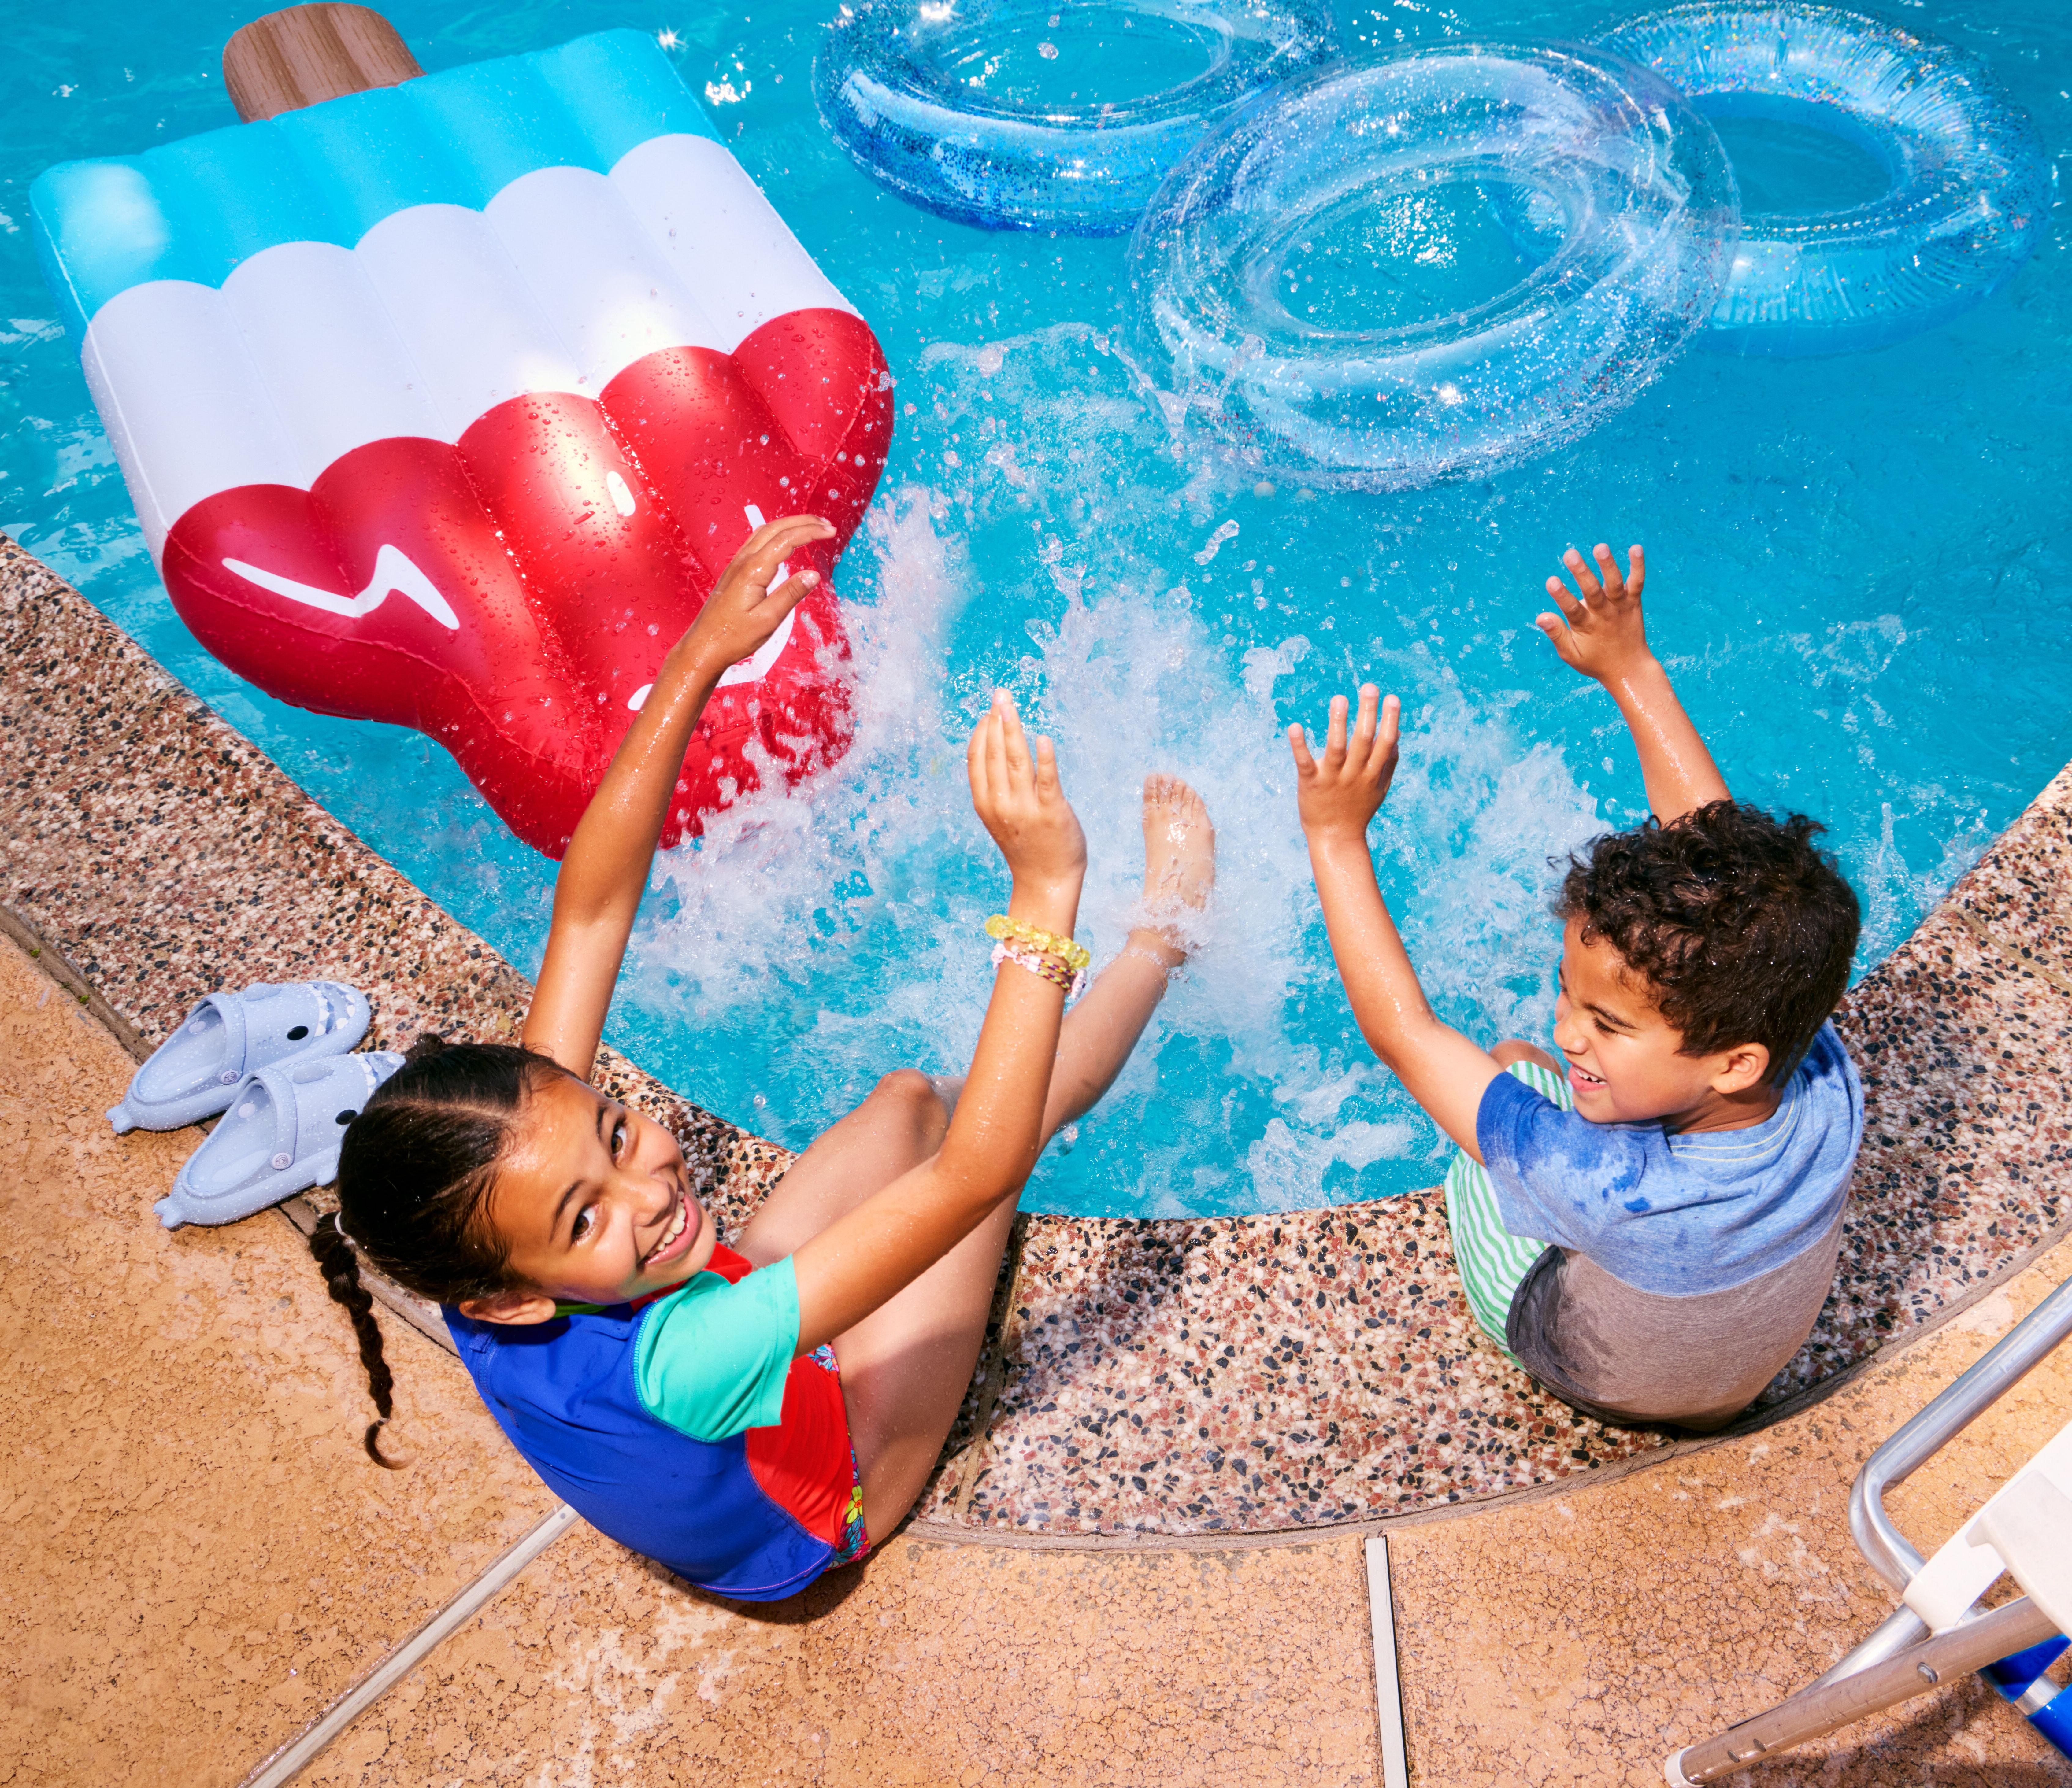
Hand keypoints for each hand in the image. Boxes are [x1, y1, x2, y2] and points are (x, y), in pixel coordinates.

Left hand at [680, 513, 836, 678]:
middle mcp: (743, 562)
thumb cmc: (733, 637)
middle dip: (803, 522)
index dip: (811, 532)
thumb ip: (791, 594)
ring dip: (789, 525)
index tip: (830, 532)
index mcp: (753, 571)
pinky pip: (756, 542)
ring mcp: (737, 565)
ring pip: (765, 532)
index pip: (787, 540)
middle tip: (826, 524)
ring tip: (810, 527)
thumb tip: (813, 575)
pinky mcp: (735, 571)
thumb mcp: (768, 620)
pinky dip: (776, 534)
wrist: (704, 646)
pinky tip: (784, 540)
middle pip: (776, 528)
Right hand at [967, 690, 1085, 901]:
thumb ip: (995, 788)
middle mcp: (1002, 804)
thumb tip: (994, 749)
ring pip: (1016, 761)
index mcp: (986, 804)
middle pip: (994, 754)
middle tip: (1000, 694)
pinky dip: (1044, 759)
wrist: (1047, 881)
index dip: (981, 732)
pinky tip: (1042, 738)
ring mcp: (1026, 808)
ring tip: (1010, 705)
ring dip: (1012, 729)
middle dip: (996, 720)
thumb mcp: (1001, 817)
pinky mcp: (1053, 812)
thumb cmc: (1027, 845)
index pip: (977, 759)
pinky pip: (1047, 781)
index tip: (988, 711)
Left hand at [1289, 685, 1400, 842]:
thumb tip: (1397, 735)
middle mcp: (1354, 775)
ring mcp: (1332, 779)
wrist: (1335, 839)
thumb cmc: (1357, 811)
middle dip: (1368, 713)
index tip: (1392, 698)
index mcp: (1372, 774)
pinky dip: (1299, 745)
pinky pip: (1304, 762)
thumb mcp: (1379, 790)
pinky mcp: (1310, 783)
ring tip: (1339, 699)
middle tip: (1369, 687)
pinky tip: (1295, 726)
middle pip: (1364, 740)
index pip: (1385, 744)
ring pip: (1336, 748)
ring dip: (1338, 723)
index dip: (1390, 721)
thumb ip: (1389, 764)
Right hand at [1537, 542, 1650, 683]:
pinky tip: (1636, 548)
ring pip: (1615, 584)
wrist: (1630, 668)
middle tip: (1570, 554)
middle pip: (1593, 592)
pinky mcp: (1634, 602)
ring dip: (1608, 566)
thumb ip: (1557, 634)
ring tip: (1600, 547)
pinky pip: (1637, 583)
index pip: (1572, 610)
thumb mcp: (1571, 654)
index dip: (1561, 596)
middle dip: (1581, 573)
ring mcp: (1620, 607)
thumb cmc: (1595, 661)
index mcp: (1586, 627)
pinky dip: (1637, 566)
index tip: (1551, 581)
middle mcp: (1604, 615)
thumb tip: (1541, 616)